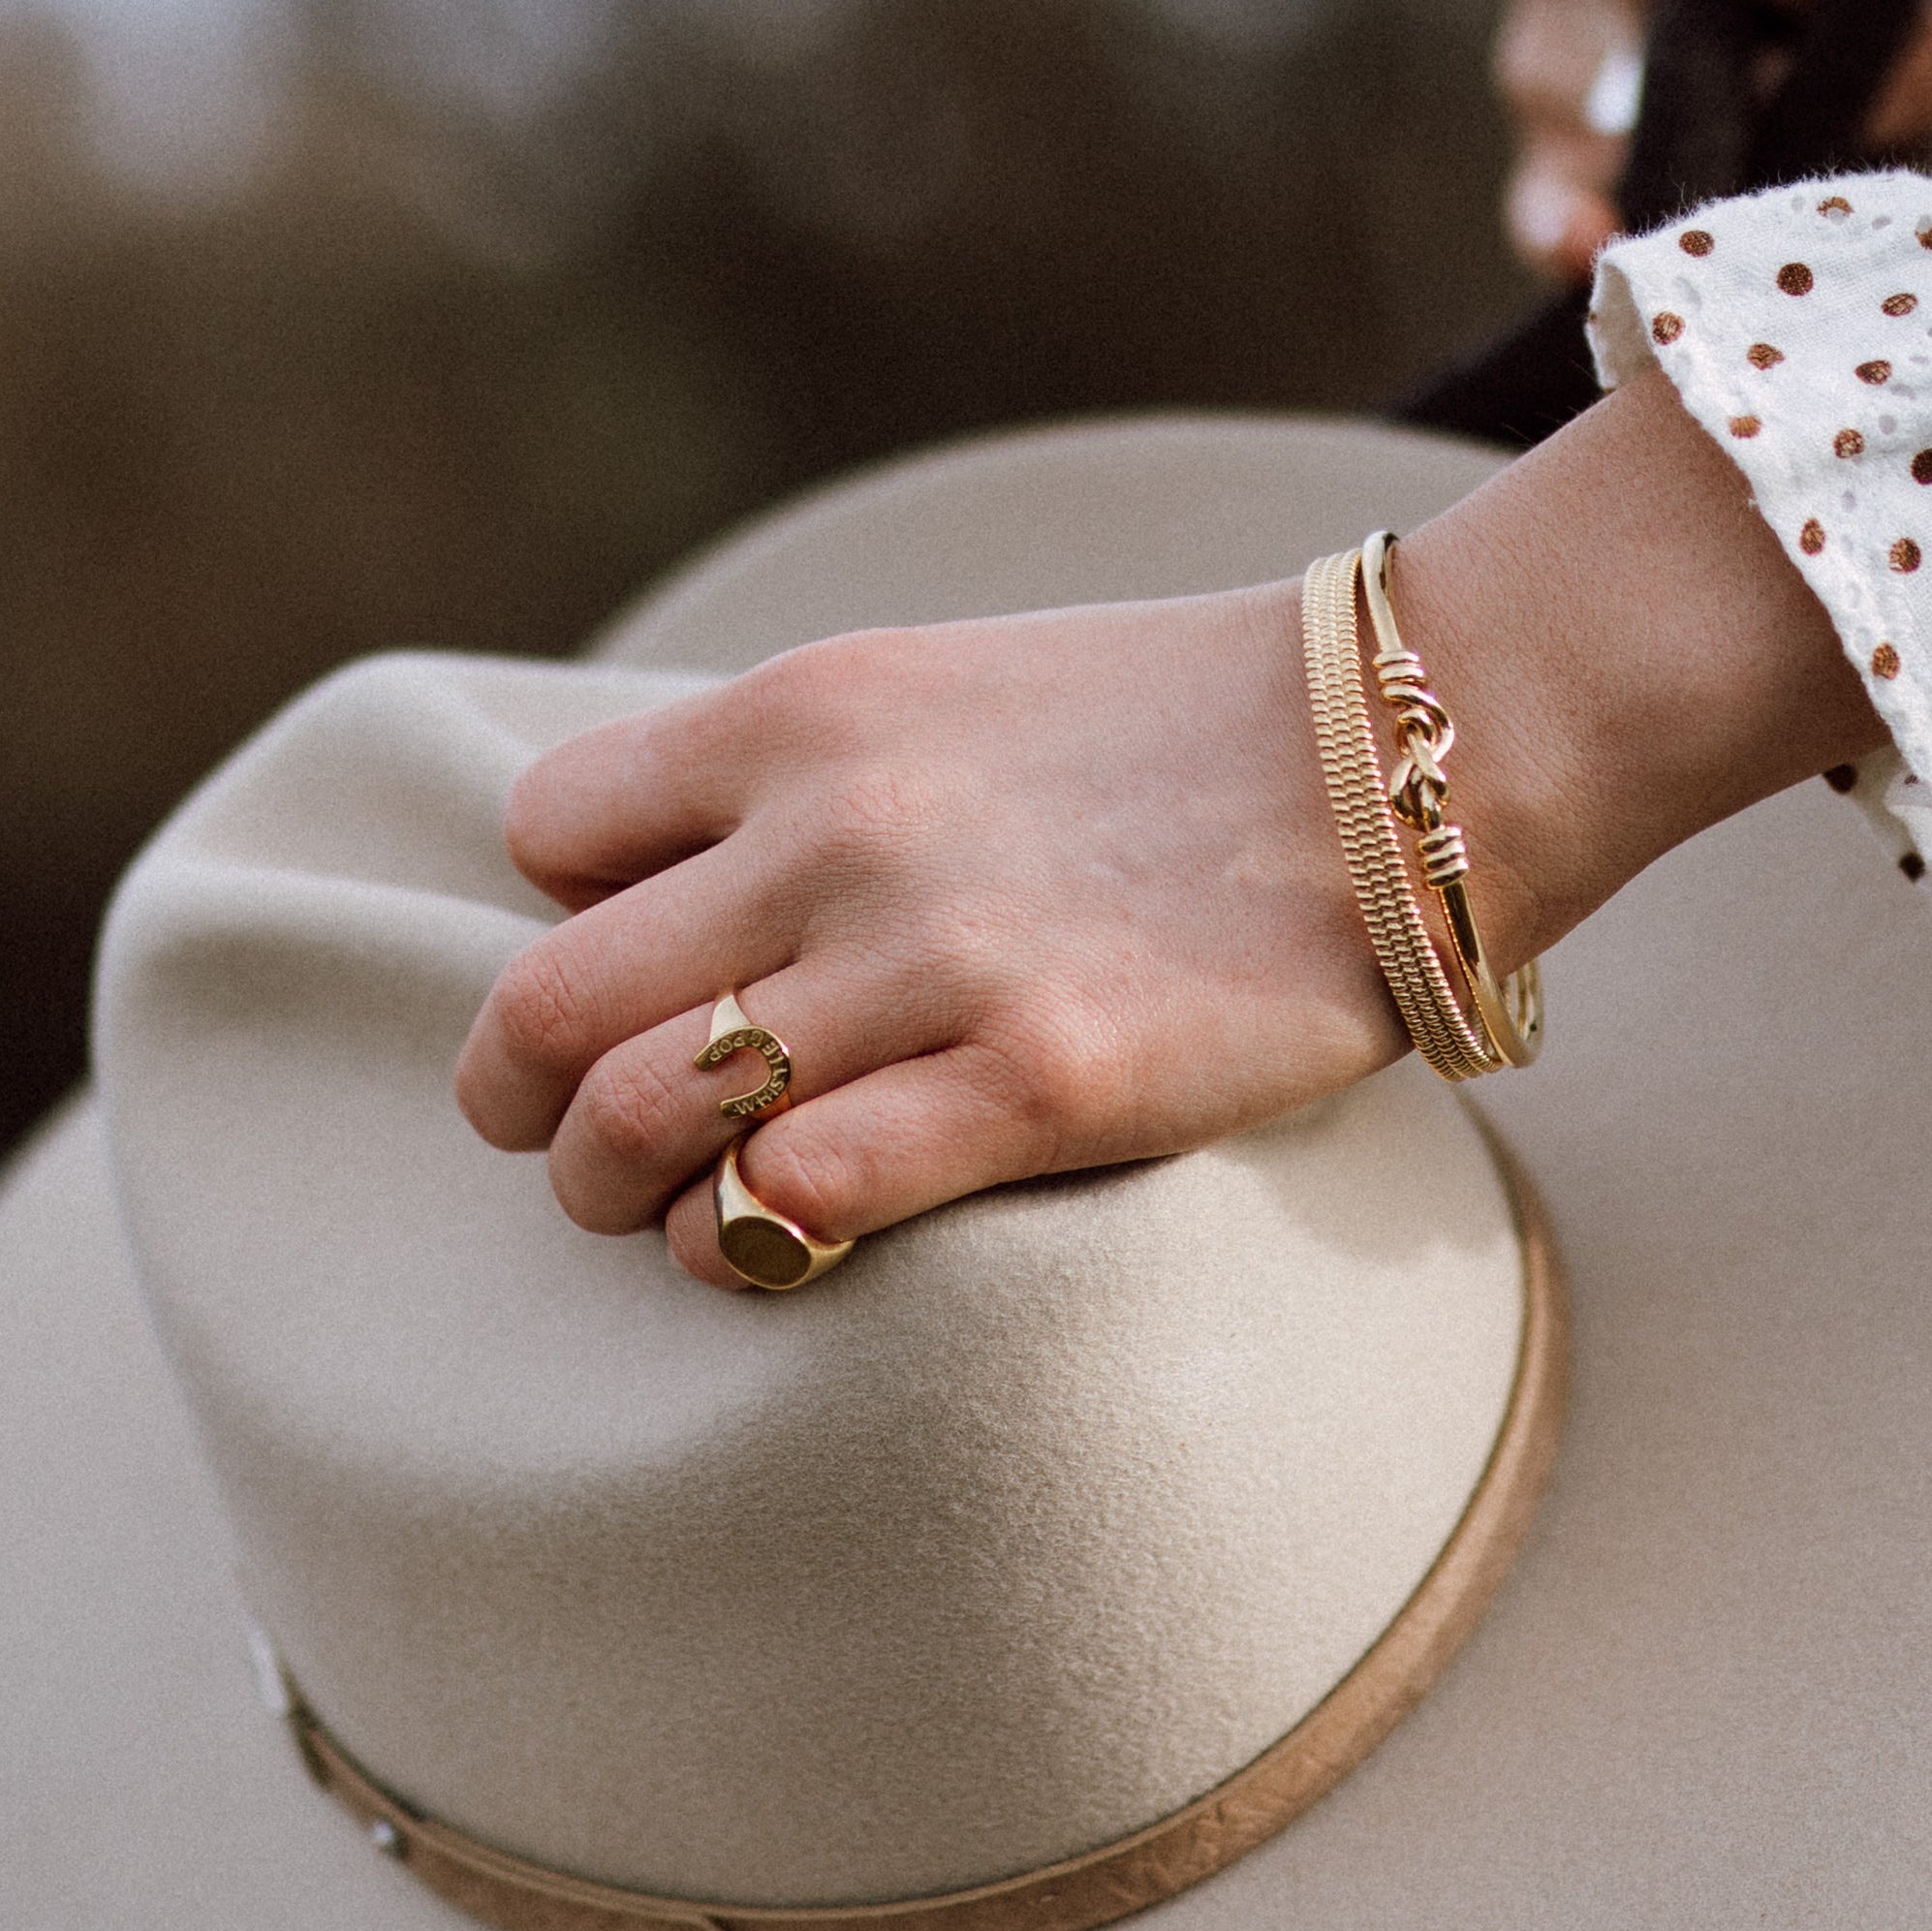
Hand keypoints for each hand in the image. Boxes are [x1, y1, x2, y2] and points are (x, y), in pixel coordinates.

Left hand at [455, 368, 1882, 1282]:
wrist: (1405, 751)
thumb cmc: (1182, 734)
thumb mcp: (952, 687)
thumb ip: (809, 776)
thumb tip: (691, 898)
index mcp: (800, 713)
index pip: (546, 838)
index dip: (562, 926)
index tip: (628, 979)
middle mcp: (832, 832)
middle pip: (545, 1009)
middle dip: (526, 1106)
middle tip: (569, 1149)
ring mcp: (931, 963)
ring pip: (635, 1123)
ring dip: (618, 1197)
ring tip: (666, 1216)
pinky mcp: (1039, 1086)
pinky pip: (793, 1200)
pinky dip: (752, 1243)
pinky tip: (796, 1237)